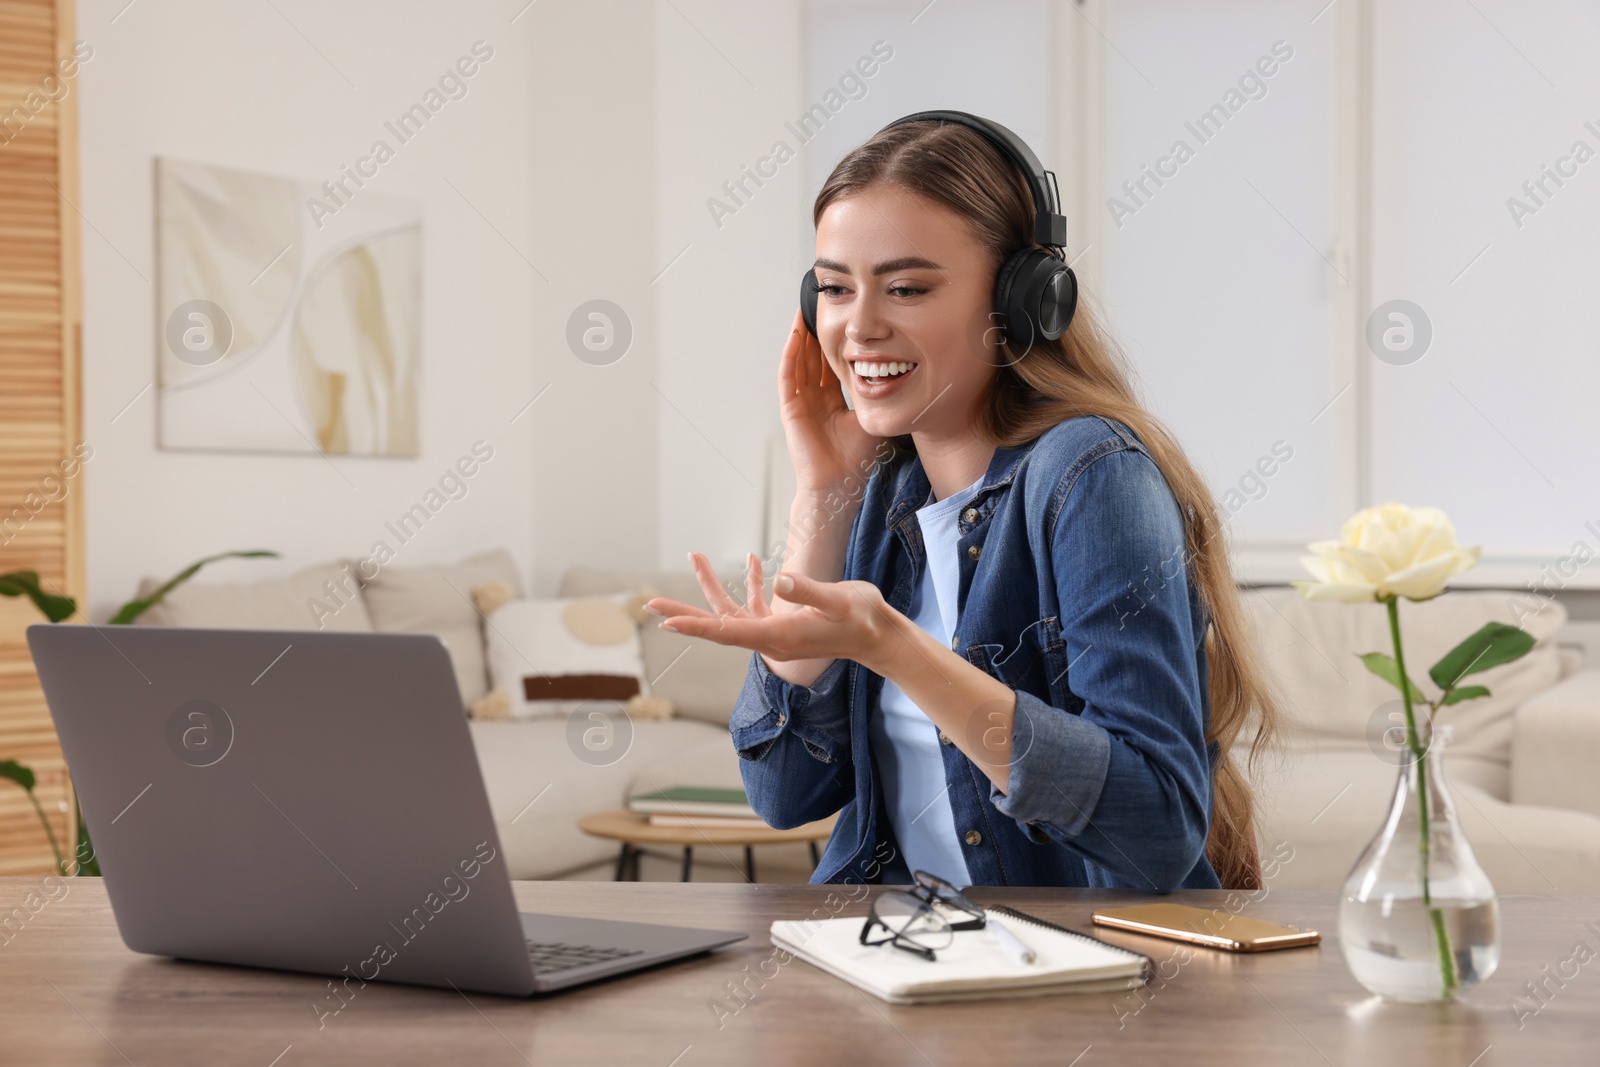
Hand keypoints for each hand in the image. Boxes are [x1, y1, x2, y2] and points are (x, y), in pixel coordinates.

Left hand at [646, 551, 899, 671]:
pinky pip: (757, 605)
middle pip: (718, 627)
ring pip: (733, 613)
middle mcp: (770, 638)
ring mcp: (775, 632)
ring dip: (711, 588)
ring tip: (694, 558)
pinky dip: (750, 583)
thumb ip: (809, 591)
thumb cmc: (863, 619)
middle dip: (684, 615)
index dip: (695, 627)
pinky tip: (753, 560)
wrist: (879, 637)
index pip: (728, 632)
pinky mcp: (785, 623)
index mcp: (778, 636)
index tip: (667, 623)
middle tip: (650, 604)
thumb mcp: (840, 601)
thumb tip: (779, 580)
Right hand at [780, 308, 886, 493]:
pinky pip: (788, 376)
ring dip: (801, 338)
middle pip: (813, 359)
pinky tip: (796, 336)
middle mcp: (815, 400)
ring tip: (805, 313)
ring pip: (799, 362)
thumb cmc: (855, 459)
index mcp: (833, 402)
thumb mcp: (871, 417)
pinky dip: (791, 354)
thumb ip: (875, 395)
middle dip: (817, 334)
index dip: (835, 344)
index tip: (842, 322)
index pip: (831, 366)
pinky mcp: (791, 409)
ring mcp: (801, 403)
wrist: (839, 483)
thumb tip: (897, 374)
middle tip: (822, 308)